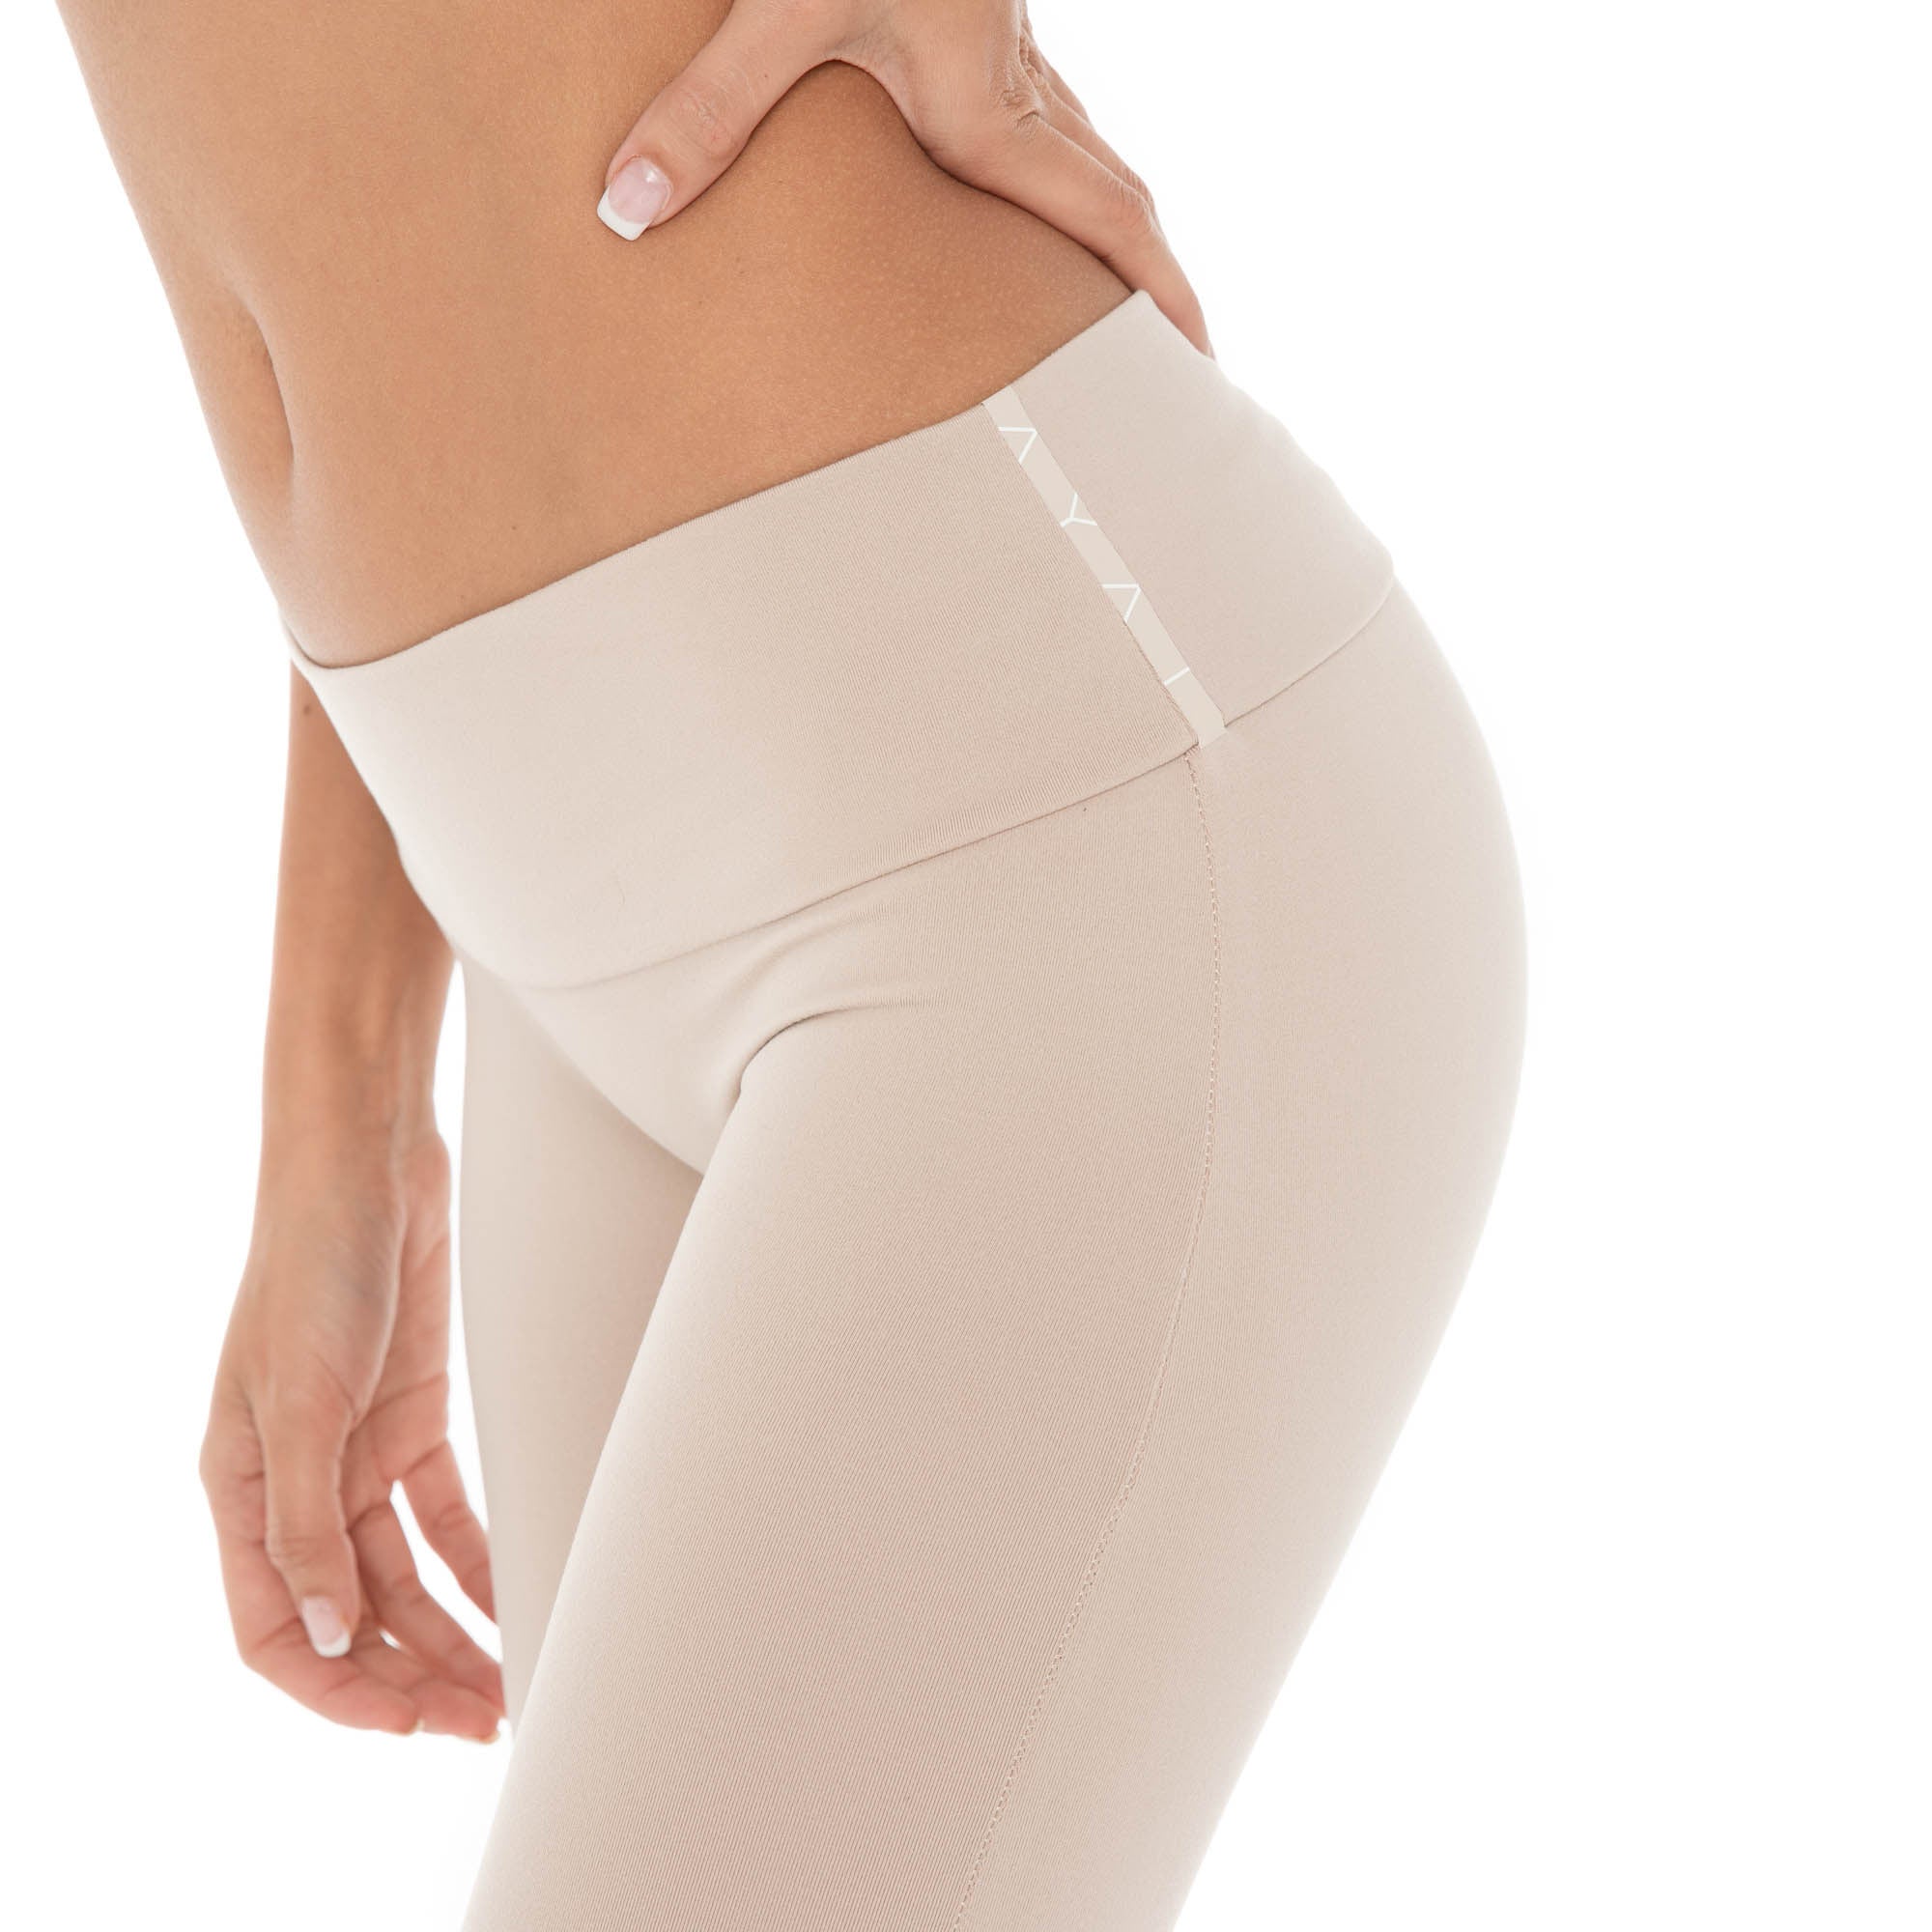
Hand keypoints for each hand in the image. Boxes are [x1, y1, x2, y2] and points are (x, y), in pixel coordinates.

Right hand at [199, 1129, 503, 1738]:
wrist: (368, 1168)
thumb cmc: (312, 1266)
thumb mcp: (301, 1399)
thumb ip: (305, 1522)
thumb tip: (330, 1636)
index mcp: (241, 1490)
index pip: (277, 1627)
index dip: (337, 1686)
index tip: (406, 1723)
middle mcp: (295, 1482)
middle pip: (352, 1613)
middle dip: (410, 1673)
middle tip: (479, 1718)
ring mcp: (355, 1452)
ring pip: (401, 1574)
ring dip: (449, 1630)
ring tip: (505, 1680)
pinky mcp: (410, 1417)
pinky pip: (442, 1514)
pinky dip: (476, 1558)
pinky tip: (514, 1595)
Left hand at [597, 0, 1210, 354]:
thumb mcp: (780, 7)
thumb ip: (708, 111)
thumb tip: (628, 213)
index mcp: (992, 109)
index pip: (1110, 223)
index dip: (1159, 299)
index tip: (1200, 366)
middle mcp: (1014, 85)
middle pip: (1116, 198)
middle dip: (1149, 283)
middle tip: (1175, 357)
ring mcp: (1004, 48)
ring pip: (1085, 155)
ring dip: (1106, 228)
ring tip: (1104, 299)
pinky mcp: (975, 17)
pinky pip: (1041, 115)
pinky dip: (1054, 172)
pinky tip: (1015, 187)